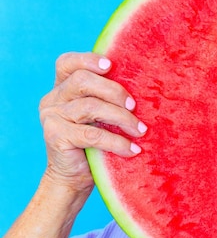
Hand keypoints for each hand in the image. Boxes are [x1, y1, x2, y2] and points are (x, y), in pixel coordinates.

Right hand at [38, 52, 146, 195]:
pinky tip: (132, 149)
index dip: (88, 59)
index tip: (111, 65)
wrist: (74, 177)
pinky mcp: (56, 136)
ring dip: (122, 118)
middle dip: (115, 91)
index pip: (67, 63)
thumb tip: (144, 85)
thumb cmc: (95, 144)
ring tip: (140, 131)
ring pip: (91, 107)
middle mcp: (53, 99)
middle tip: (135, 107)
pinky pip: (93, 134)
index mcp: (62, 88)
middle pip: (83, 81)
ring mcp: (51, 116)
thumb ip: (108, 99)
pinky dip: (117, 142)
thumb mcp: (101, 117)